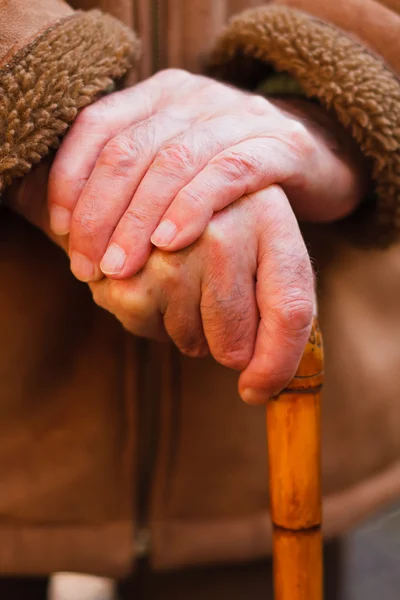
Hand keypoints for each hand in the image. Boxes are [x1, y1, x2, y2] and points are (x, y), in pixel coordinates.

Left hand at [48, 69, 366, 282]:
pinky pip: (228, 172)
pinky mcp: (279, 144)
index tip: (61, 230)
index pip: (98, 125)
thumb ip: (133, 183)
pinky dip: (193, 206)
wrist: (316, 158)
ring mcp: (239, 115)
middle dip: (101, 212)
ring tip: (120, 265)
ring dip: (139, 218)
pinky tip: (171, 242)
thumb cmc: (231, 179)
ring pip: (174, 161)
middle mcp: (196, 96)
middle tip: (88, 265)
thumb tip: (74, 230)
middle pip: (131, 148)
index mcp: (161, 96)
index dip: (71, 179)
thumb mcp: (176, 172)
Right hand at [89, 185, 313, 403]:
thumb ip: (278, 311)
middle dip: (226, 345)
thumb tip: (255, 391)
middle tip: (215, 306)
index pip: (288, 313)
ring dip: (187, 329)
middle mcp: (224, 231)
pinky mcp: (126, 270)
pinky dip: (150, 319)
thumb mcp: (261, 249)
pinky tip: (147, 276)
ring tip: (178, 279)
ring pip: (191, 342)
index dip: (277, 366)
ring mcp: (172, 251)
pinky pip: (148, 330)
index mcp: (272, 226)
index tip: (256, 390)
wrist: (156, 186)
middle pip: (234, 343)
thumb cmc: (218, 229)